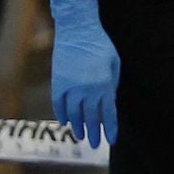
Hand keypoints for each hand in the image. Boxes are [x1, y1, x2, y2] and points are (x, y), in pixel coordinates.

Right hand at [49, 0, 119, 146]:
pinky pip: (59, 105)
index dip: (111, 129)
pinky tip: (67, 122)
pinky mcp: (58, 83)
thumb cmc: (100, 44)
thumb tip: (109, 101)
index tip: (112, 140)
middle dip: (95, 133)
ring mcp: (71, 87)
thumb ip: (113, 83)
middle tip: (95, 144)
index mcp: (105, 85)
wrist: (77, 29)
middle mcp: (88, 90)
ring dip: (79, 127)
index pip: (109, 114)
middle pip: (92, 118)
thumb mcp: (115, 63)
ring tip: (81, 136)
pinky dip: (63, 115)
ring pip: (75, 115)